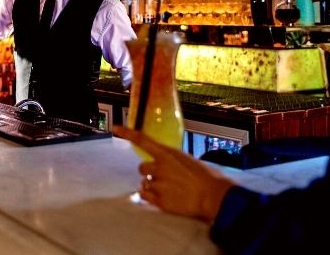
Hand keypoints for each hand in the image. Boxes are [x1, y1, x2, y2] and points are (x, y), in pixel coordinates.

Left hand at [112, 125, 234, 221]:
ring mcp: (158, 184)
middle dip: (150, 172)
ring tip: (170, 190)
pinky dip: (150, 197)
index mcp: (168, 154)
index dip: (128, 133)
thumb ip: (173, 160)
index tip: (115, 129)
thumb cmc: (206, 177)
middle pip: (142, 167)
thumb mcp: (188, 160)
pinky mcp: (159, 200)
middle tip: (164, 178)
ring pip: (144, 183)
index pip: (143, 140)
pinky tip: (163, 197)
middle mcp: (160, 167)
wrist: (213, 197)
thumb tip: (167, 164)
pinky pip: (144, 196)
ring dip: (153, 185)